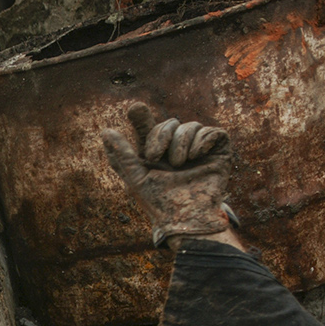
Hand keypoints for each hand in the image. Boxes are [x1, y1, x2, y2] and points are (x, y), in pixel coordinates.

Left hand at [100, 103, 236, 248]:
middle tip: (156, 157)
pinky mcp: (219, 151)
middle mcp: (178, 148)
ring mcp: (199, 148)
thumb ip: (122, 155)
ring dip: (181, 144)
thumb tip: (105, 131)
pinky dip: (203, 142)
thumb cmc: (159, 202)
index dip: (142, 118)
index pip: (149, 128)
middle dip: (161, 136)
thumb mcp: (136, 177)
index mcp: (158, 153)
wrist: (185, 217)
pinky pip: (213, 132)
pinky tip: (196, 157)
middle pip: (170, 123)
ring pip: (192, 126)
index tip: (134, 108)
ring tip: (179, 165)